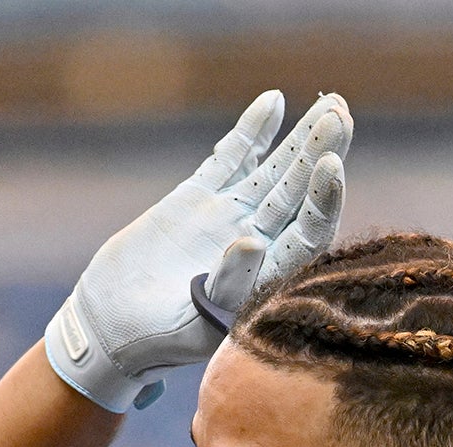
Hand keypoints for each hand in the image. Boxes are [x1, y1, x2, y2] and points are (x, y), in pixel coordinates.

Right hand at [44, 89, 351, 411]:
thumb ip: (228, 286)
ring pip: (274, 170)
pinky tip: (273, 101)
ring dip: (301, 139)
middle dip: (322, 153)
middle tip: (342, 114)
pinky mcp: (197, 200)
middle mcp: (258, 244)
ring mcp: (229, 218)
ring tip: (331, 102)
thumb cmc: (158, 339)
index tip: (331, 165)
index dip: (324, 199)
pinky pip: (231, 159)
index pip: (309, 233)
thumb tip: (253, 242)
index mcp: (269, 278)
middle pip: (300, 192)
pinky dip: (251, 132)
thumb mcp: (195, 323)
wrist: (110, 326)